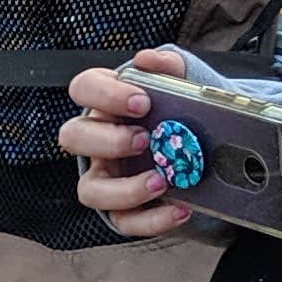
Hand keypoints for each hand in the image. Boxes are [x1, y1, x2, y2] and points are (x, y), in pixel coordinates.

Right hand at [59, 45, 199, 239]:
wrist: (209, 155)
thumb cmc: (182, 116)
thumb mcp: (182, 85)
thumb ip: (169, 66)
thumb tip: (146, 60)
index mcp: (107, 105)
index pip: (84, 88)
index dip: (106, 95)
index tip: (142, 102)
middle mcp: (97, 142)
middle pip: (72, 137)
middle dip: (107, 140)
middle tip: (144, 139)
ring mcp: (106, 178)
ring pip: (90, 190)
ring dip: (124, 189)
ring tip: (161, 181)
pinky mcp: (123, 210)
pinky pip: (124, 221)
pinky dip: (152, 219)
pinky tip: (180, 209)